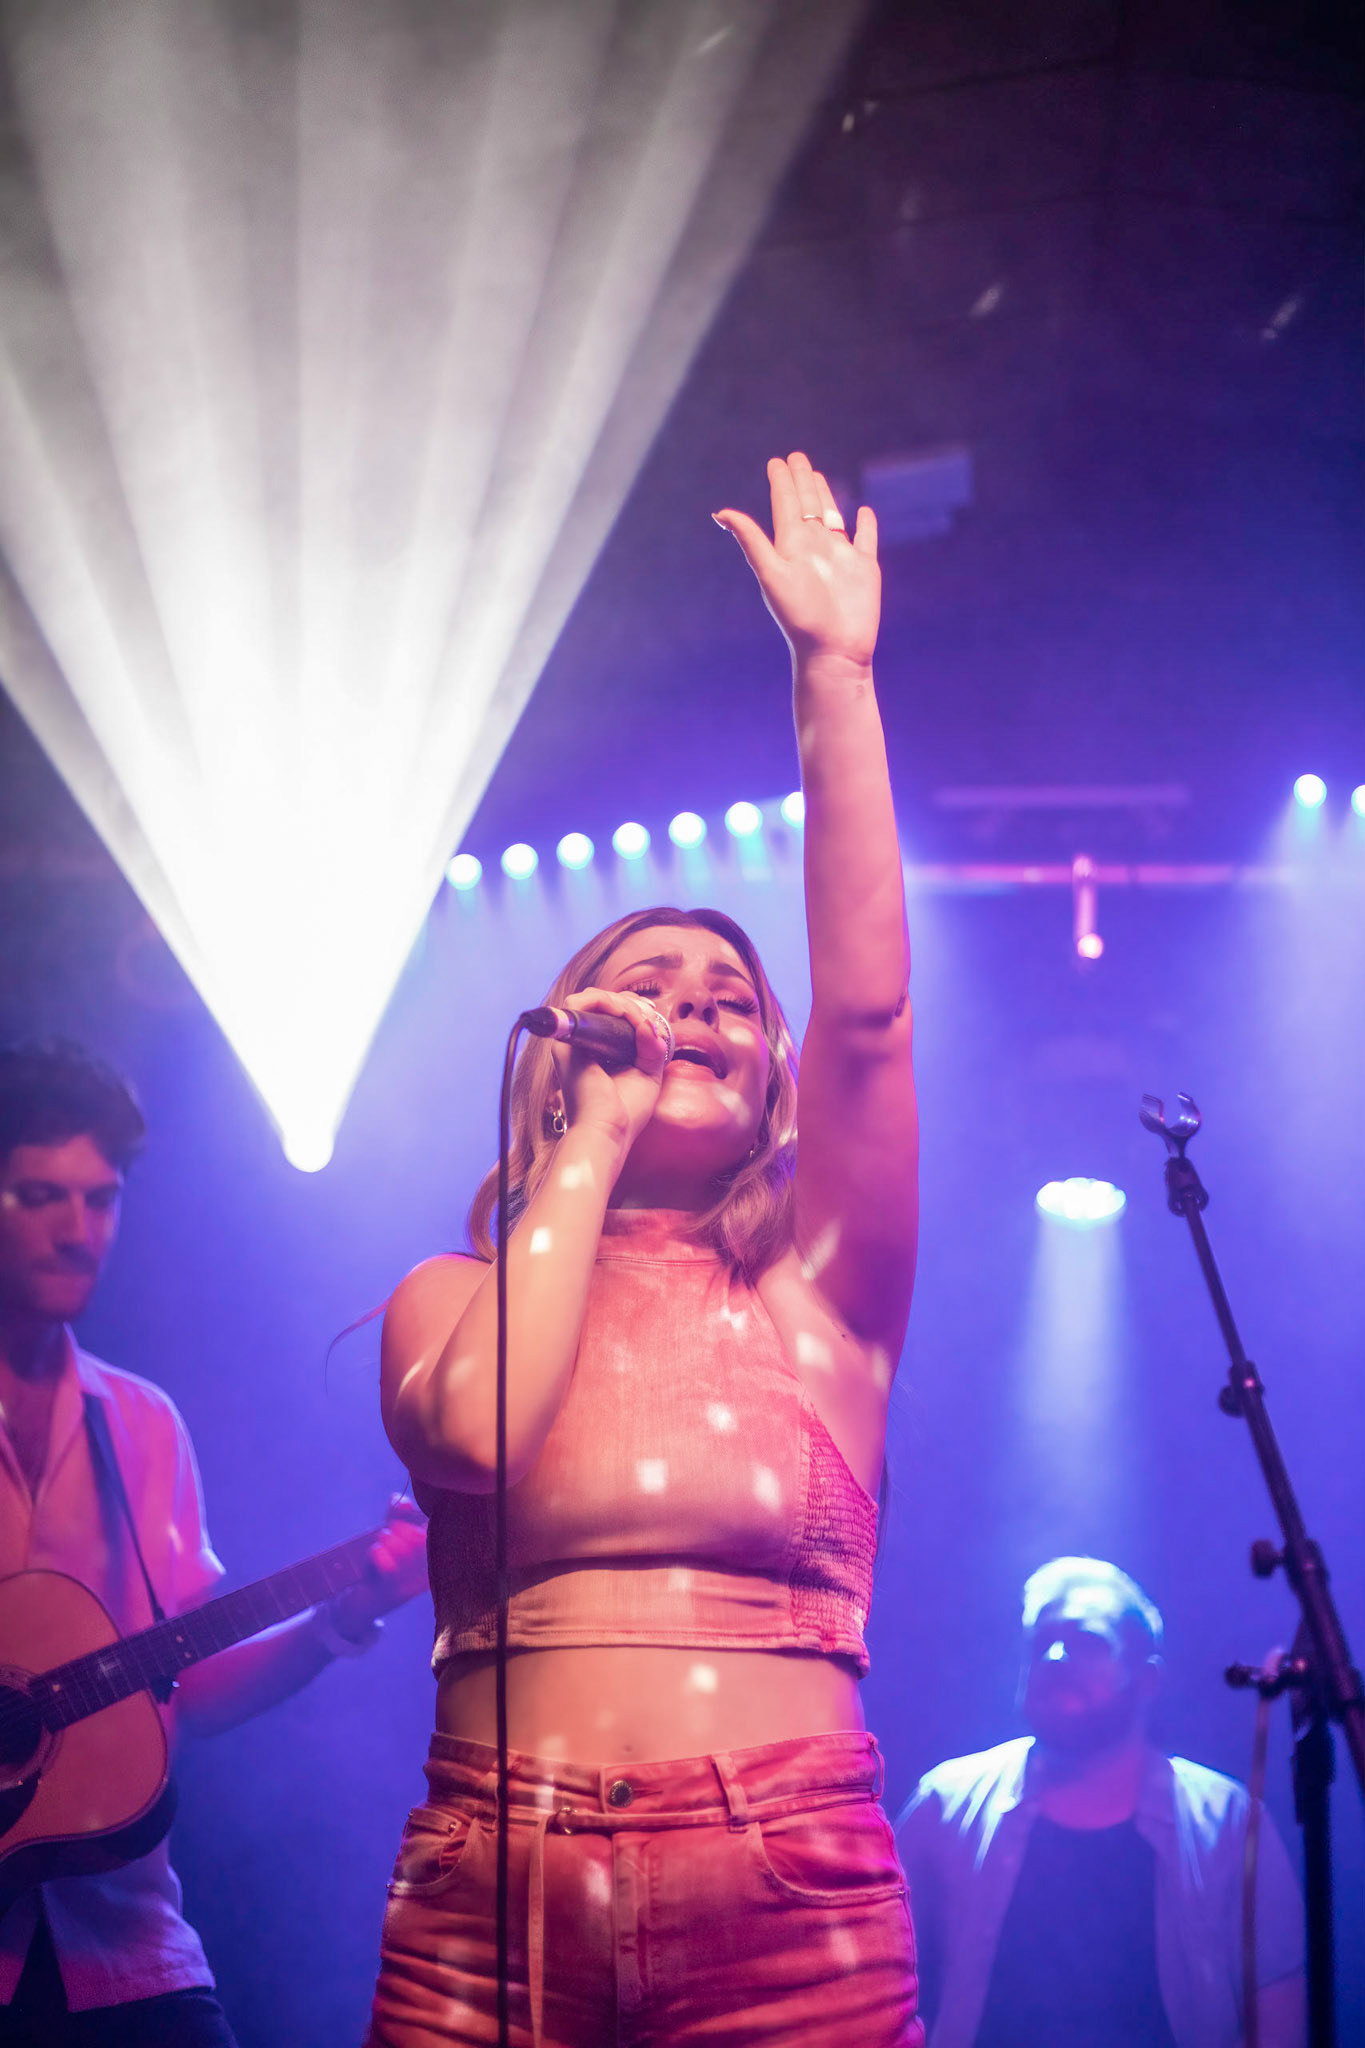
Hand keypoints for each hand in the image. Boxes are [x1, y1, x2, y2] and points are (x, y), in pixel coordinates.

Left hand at [331, 1496, 429, 1633]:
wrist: (357, 1603)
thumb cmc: (377, 1568)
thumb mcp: (389, 1538)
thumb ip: (397, 1516)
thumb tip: (399, 1499)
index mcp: (432, 1560)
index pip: (434, 1532)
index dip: (418, 1517)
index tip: (402, 1511)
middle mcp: (426, 1575)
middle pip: (419, 1539)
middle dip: (400, 1528)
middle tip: (387, 1532)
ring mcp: (409, 1586)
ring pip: (402, 1550)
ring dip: (386, 1539)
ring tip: (379, 1543)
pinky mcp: (389, 1594)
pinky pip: (387, 1566)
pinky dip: (377, 1553)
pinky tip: (374, 1553)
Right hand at [551, 987, 672, 1158]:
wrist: (608, 1132)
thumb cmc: (626, 1112)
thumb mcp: (648, 1074)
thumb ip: (652, 1046)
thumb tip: (650, 1023)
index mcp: (598, 1052)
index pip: (609, 1014)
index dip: (631, 1007)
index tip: (652, 1014)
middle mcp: (581, 1045)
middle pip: (599, 1003)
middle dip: (628, 1001)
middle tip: (649, 1014)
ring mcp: (570, 1043)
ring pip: (589, 999)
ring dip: (619, 1001)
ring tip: (638, 1015)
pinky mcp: (565, 1044)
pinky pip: (579, 1006)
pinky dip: (605, 1003)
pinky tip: (627, 1014)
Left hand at [714, 452, 879, 672]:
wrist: (833, 651)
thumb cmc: (800, 617)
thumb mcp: (771, 573)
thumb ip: (751, 541)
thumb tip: (721, 512)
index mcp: (791, 547)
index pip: (785, 506)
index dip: (781, 483)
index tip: (776, 462)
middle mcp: (815, 549)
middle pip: (807, 506)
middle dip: (802, 482)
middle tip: (796, 458)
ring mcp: (841, 558)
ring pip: (832, 517)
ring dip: (825, 496)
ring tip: (817, 477)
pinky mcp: (865, 569)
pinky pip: (865, 540)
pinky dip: (866, 525)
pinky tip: (864, 512)